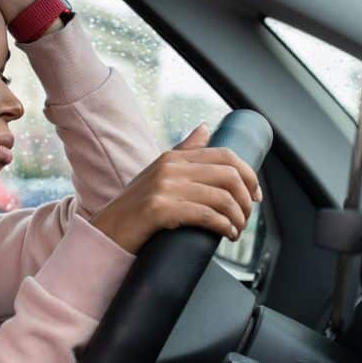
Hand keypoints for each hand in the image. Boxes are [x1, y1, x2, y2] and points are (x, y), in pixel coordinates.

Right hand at [90, 123, 264, 254]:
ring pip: (221, 197)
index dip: (249, 175)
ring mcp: (164, 188)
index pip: (225, 156)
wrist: (105, 233)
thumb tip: (206, 127)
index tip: (255, 196)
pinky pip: (205, 215)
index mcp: (173, 157)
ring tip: (237, 231)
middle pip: (229, 174)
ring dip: (237, 217)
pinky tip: (226, 235)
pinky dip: (222, 226)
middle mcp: (170, 168)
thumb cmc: (134, 209)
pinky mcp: (159, 210)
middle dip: (246, 198)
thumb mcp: (159, 174)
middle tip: (247, 217)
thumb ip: (184, 151)